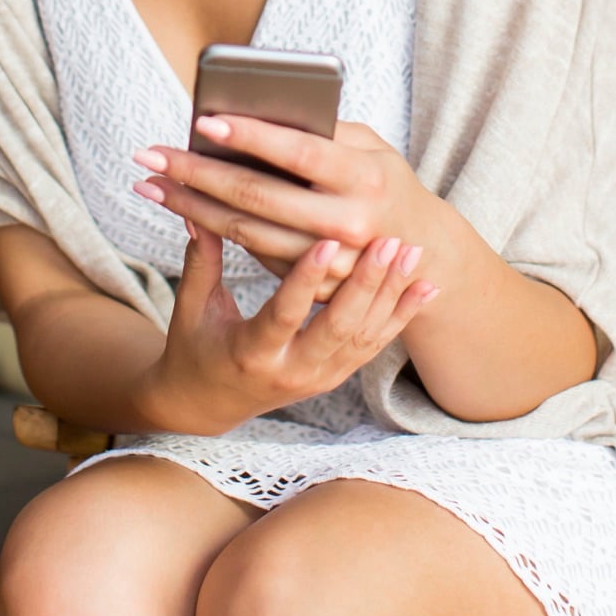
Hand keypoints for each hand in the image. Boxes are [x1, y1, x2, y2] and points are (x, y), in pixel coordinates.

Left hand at [131, 118, 439, 300]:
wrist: (422, 250)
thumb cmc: (383, 180)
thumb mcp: (369, 147)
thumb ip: (323, 133)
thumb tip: (256, 114)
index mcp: (364, 177)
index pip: (298, 151)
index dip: (250, 136)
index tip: (202, 121)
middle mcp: (348, 223)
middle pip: (258, 196)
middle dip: (197, 174)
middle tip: (150, 155)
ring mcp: (331, 263)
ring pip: (248, 233)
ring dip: (192, 208)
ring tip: (152, 184)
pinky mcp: (315, 289)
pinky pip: (257, 255)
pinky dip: (217, 232)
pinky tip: (185, 210)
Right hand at [138, 222, 437, 435]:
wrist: (207, 406)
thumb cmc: (194, 347)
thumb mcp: (191, 308)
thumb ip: (200, 259)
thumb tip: (196, 209)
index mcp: (251, 354)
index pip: (284, 315)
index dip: (305, 280)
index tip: (327, 241)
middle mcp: (291, 371)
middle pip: (337, 328)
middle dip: (366, 284)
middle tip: (388, 241)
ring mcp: (318, 377)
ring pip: (363, 337)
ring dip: (390, 295)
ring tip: (410, 252)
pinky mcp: (334, 377)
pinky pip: (373, 346)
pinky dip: (401, 317)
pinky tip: (425, 288)